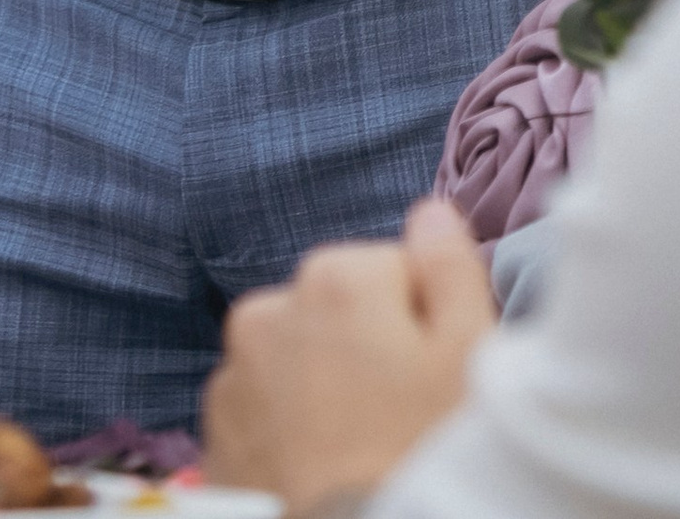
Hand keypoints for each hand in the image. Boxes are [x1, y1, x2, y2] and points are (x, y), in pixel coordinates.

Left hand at [204, 199, 496, 510]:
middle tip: (396, 414)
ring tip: (357, 445)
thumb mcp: (469, 352)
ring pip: (297, 358)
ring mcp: (230, 378)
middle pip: (339, 309)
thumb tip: (429, 213)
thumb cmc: (420, 451)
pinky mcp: (210, 438)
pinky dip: (286, 429)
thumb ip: (450, 265)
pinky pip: (262, 411)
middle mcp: (267, 311)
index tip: (428, 374)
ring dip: (322, 385)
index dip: (422, 322)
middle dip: (366, 346)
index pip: (394, 270)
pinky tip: (319, 466)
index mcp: (333, 277)